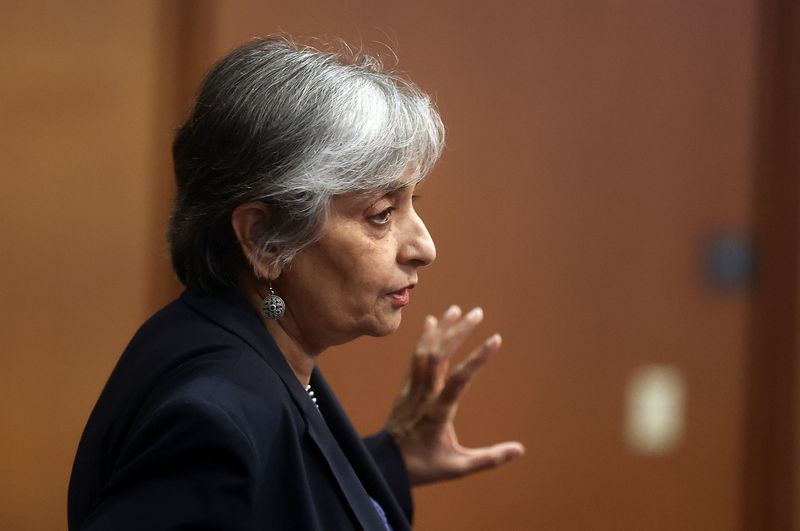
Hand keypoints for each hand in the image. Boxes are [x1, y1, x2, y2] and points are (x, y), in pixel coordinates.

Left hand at [385, 305, 524, 485]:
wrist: (385, 465)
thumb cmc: (423, 467)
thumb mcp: (458, 467)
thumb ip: (489, 458)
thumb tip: (520, 450)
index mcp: (438, 413)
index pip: (459, 380)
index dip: (477, 358)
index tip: (495, 339)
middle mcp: (424, 395)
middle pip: (440, 356)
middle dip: (459, 332)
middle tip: (477, 312)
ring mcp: (412, 389)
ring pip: (425, 352)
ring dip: (442, 329)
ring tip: (457, 309)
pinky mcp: (405, 388)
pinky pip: (414, 358)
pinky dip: (423, 338)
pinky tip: (432, 321)